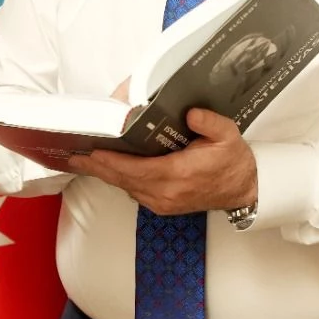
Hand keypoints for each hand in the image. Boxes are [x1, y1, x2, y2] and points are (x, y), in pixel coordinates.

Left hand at [66, 108, 257, 215]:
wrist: (243, 190)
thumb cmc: (233, 162)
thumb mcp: (228, 135)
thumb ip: (209, 122)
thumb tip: (190, 113)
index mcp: (178, 175)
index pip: (134, 169)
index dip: (110, 161)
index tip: (91, 151)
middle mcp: (165, 193)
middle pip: (122, 179)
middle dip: (97, 166)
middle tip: (74, 154)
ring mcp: (162, 202)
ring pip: (125, 187)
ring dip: (105, 173)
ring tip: (86, 158)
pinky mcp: (162, 205)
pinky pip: (134, 191)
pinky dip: (119, 179)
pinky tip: (109, 167)